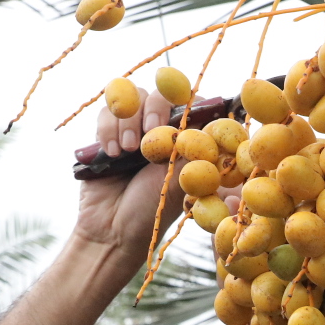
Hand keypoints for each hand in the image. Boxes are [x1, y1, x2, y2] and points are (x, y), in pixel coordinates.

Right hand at [73, 87, 185, 277]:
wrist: (112, 230)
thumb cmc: (153, 211)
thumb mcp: (181, 182)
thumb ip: (195, 153)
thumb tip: (217, 128)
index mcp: (185, 141)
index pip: (193, 105)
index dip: (190, 102)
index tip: (183, 114)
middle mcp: (160, 131)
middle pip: (161, 94)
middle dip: (155, 108)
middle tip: (151, 129)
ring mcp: (133, 130)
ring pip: (132, 97)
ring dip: (129, 121)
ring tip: (128, 151)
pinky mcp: (107, 134)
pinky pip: (107, 112)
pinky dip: (109, 128)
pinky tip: (112, 153)